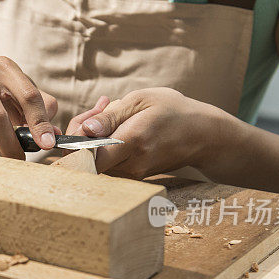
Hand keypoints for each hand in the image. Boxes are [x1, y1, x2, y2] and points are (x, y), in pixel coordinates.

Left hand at [68, 88, 224, 177]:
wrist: (203, 135)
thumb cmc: (173, 111)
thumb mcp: (142, 100)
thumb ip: (111, 116)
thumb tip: (86, 129)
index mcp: (133, 141)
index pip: (88, 155)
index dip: (75, 141)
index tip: (85, 121)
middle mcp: (131, 164)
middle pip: (87, 160)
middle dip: (82, 136)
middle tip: (98, 112)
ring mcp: (132, 175)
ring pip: (96, 163)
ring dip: (93, 141)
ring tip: (109, 116)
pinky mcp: (133, 178)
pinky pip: (108, 165)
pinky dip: (105, 148)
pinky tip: (116, 129)